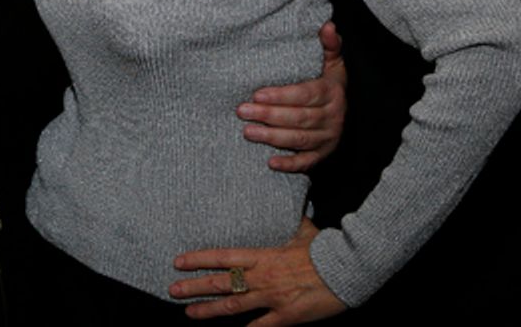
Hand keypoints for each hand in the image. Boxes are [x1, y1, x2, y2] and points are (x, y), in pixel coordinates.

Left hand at [169, 218, 345, 324]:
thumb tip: (291, 205)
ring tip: (189, 313)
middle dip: (195, 287)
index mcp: (263, 255)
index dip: (199, 259)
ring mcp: (273, 298)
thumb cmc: (326, 249)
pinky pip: (260, 326)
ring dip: (209, 310)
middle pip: (222, 283)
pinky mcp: (287, 316)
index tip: (179, 262)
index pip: (223, 256)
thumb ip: (290, 222)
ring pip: (234, 306)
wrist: (349, 268)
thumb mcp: (303, 230)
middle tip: (172, 290)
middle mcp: (263, 276)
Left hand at [238, 22, 345, 171]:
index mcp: (332, 92)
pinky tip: (270, 163)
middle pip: (299, 118)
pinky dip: (290, 165)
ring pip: (300, 140)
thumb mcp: (332, 62)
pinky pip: (307, 163)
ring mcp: (328, 138)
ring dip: (273, 138)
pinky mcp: (322, 155)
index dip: (281, 96)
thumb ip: (329, 45)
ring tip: (247, 132)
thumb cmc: (329, 81)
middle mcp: (333, 117)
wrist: (345, 110)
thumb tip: (328, 25)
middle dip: (269, 116)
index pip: (305, 95)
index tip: (256, 94)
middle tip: (241, 111)